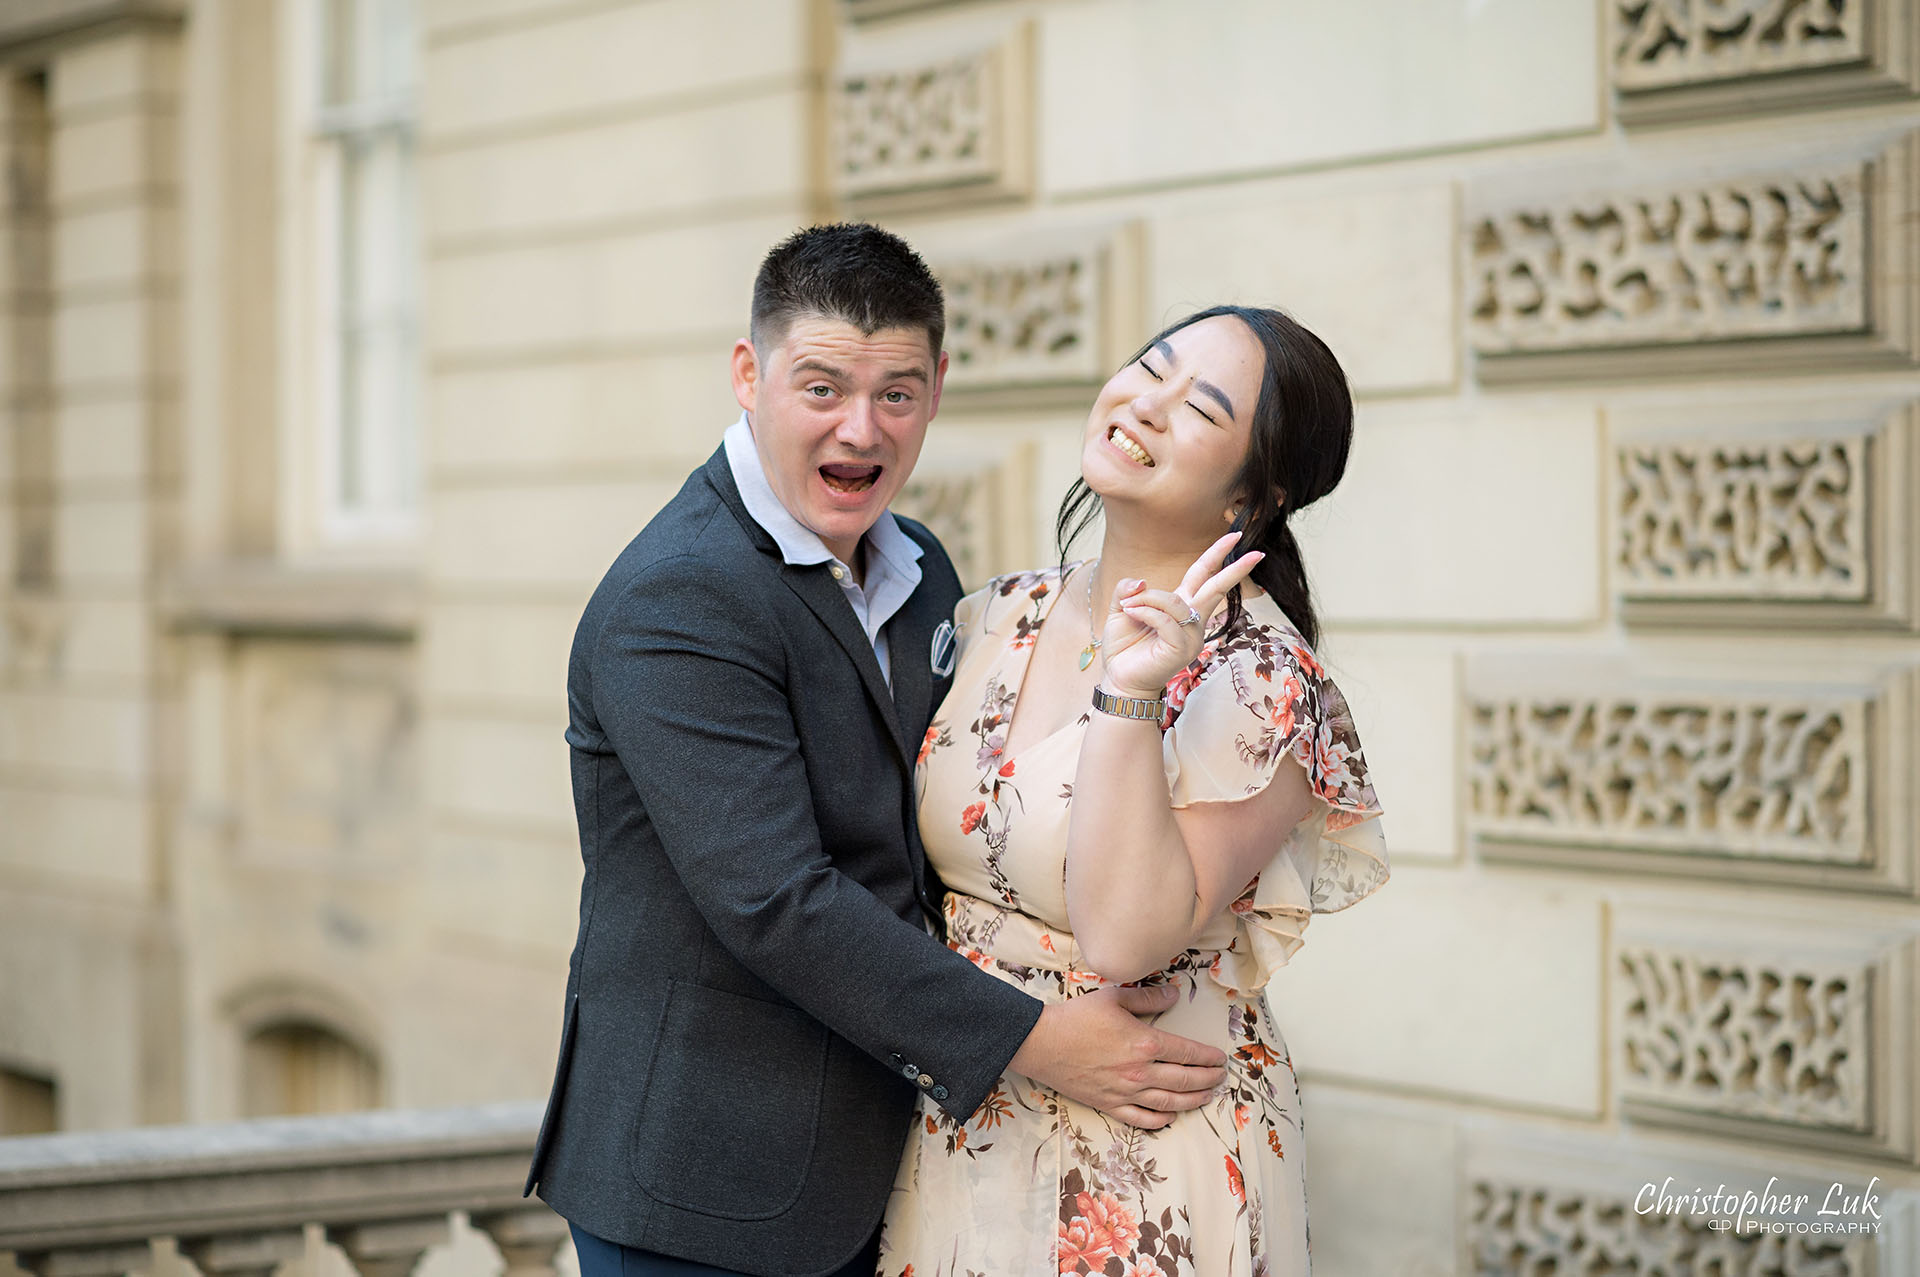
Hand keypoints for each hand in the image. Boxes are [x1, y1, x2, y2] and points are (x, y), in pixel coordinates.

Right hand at [1008, 984, 1227, 1128]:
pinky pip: (1142, 1119)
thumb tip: (1173, 994)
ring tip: (1207, 1097)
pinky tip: (1172, 1116)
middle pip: (1185, 1080)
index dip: (1208, 1057)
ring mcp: (1125, 1092)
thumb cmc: (1077, 1017)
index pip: (1188, 1052)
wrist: (1043, 1043)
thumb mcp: (1114, 997)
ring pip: (1169, 1102)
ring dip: (1193, 1100)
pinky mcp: (1110, 1105)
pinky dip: (1161, 1120)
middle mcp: (1140, 1071)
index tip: (1219, 1058)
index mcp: (1145, 1043)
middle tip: (1220, 1077)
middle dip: (1207, 1079)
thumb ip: (1148, 997)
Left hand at [1099, 533, 1264, 699]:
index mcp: (1181, 606)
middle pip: (1216, 588)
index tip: (1236, 537)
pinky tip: (1132, 614)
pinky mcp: (1182, 649)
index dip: (1217, 555)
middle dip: (1234, 568)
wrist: (1120, 680)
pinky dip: (1146, 613)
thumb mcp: (1121, 609)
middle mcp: (1192, 620)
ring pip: (1176, 602)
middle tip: (1256, 553)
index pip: (1203, 575)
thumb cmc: (1124, 647)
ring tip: (1128, 607)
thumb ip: (1128, 589)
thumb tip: (1142, 581)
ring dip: (1148, 599)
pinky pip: (1165, 620)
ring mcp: (1191, 636)